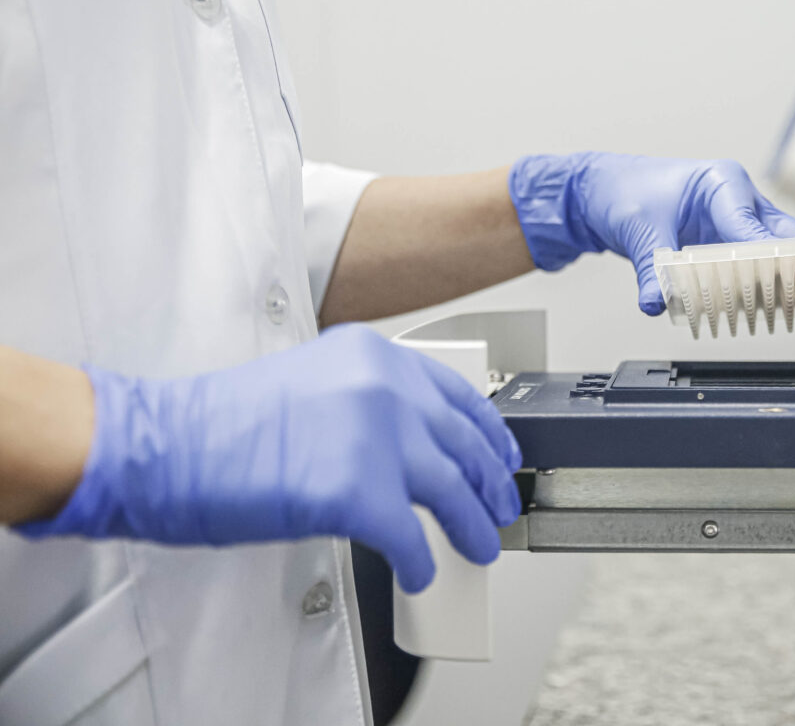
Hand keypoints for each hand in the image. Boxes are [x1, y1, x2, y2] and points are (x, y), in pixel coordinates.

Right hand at [17, 324, 521, 592]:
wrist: (162, 446)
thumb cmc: (219, 422)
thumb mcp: (311, 383)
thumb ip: (366, 401)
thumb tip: (408, 446)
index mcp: (371, 355)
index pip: (455, 393)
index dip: (487, 430)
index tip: (501, 452)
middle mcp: (383, 388)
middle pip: (463, 443)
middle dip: (489, 482)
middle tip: (500, 505)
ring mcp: (375, 437)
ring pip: (453, 490)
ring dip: (472, 525)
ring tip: (480, 545)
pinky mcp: (359, 493)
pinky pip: (413, 538)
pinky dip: (423, 561)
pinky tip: (422, 570)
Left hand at [508, 153, 794, 314]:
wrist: (606, 190)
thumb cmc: (625, 193)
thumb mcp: (638, 230)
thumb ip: (652, 269)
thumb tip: (656, 300)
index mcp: (722, 185)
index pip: (760, 231)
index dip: (787, 263)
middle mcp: (740, 200)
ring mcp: (741, 220)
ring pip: (794, 250)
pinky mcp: (735, 241)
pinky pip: (774, 262)